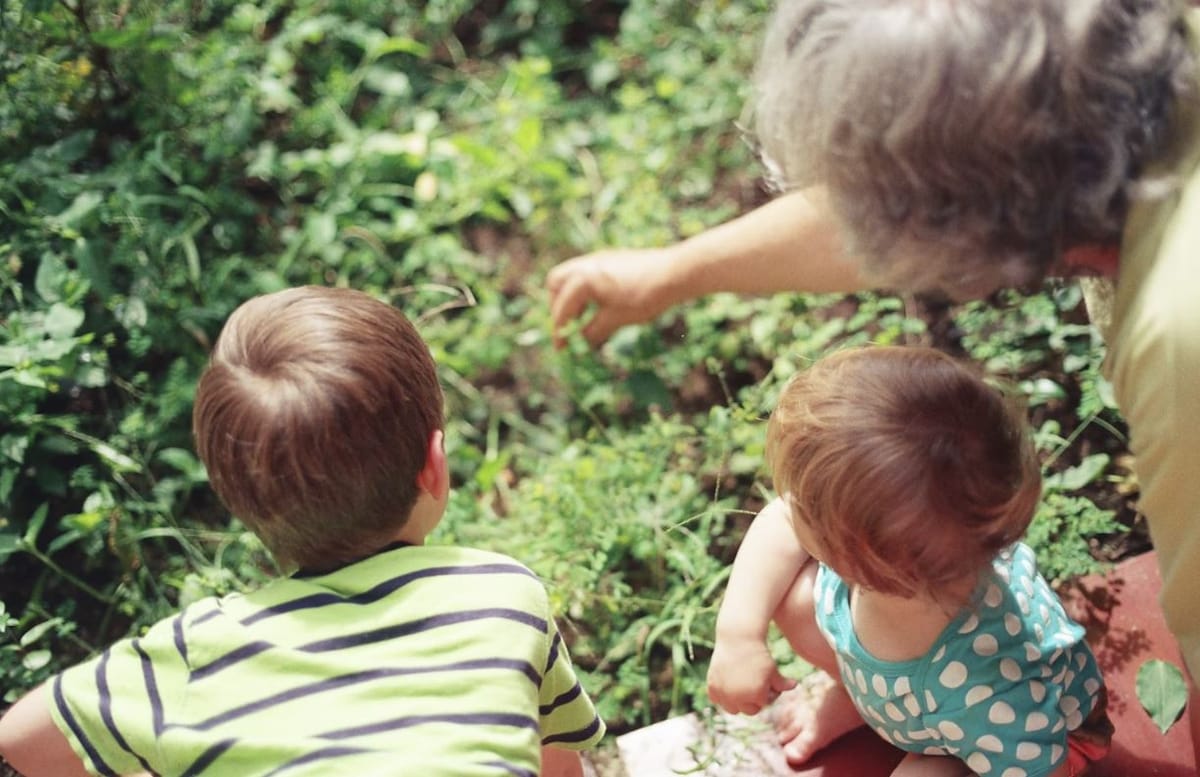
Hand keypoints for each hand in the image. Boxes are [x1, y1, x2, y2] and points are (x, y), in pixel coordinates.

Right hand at [546, 248, 676, 347]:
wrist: (674, 272)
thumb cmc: (644, 297)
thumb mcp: (615, 319)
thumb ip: (593, 331)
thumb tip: (580, 341)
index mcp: (582, 280)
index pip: (562, 309)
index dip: (560, 331)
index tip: (561, 348)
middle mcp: (585, 264)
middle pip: (556, 284)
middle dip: (558, 306)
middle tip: (567, 326)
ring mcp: (597, 258)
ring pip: (571, 276)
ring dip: (572, 297)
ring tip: (584, 318)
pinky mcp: (610, 258)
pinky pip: (587, 273)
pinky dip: (585, 289)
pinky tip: (600, 304)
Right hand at [707, 635, 796, 715]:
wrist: (738, 638)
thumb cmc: (759, 653)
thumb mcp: (772, 669)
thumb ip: (782, 683)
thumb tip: (794, 685)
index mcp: (757, 695)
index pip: (762, 705)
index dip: (764, 694)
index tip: (764, 680)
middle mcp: (739, 697)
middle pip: (748, 710)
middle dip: (752, 699)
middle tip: (753, 683)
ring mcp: (724, 693)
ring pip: (732, 709)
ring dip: (737, 701)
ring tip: (740, 685)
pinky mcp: (712, 687)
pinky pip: (717, 700)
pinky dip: (722, 695)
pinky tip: (728, 684)